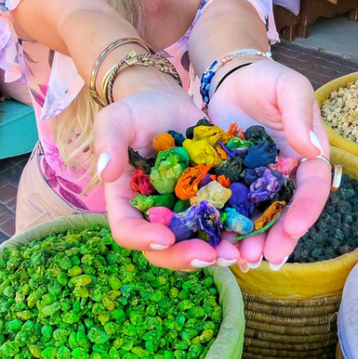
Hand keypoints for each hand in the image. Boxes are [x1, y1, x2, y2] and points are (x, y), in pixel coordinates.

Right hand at [94, 80, 241, 270]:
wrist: (168, 102)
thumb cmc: (136, 111)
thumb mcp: (117, 120)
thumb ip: (109, 142)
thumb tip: (106, 172)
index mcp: (127, 202)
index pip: (127, 230)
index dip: (143, 239)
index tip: (164, 237)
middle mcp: (155, 213)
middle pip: (164, 248)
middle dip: (184, 256)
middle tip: (208, 256)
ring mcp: (184, 210)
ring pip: (196, 241)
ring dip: (214, 252)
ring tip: (234, 252)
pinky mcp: (210, 200)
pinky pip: (222, 222)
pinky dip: (235, 231)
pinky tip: (251, 232)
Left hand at [207, 59, 330, 269]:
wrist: (229, 79)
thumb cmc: (265, 80)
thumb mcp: (288, 87)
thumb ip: (299, 113)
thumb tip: (313, 149)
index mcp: (308, 156)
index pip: (314, 187)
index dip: (306, 210)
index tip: (293, 229)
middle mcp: (287, 176)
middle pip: (288, 213)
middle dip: (279, 239)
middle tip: (266, 258)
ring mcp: (260, 184)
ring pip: (260, 219)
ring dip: (253, 242)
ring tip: (241, 260)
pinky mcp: (234, 186)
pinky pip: (233, 212)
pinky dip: (228, 231)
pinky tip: (219, 247)